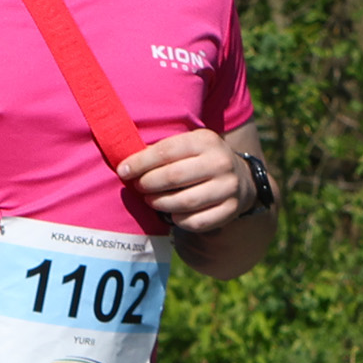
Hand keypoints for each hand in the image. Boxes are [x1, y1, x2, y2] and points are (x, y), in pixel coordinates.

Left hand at [118, 130, 255, 235]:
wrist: (240, 177)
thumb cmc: (200, 160)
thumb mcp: (188, 145)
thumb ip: (162, 151)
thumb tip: (126, 166)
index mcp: (205, 140)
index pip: (165, 152)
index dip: (140, 163)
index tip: (123, 171)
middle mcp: (220, 162)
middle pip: (173, 177)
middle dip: (148, 184)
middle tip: (138, 188)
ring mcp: (228, 187)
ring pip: (184, 202)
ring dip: (160, 203)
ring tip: (151, 201)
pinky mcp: (231, 208)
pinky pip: (197, 221)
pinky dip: (179, 220)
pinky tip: (172, 214)